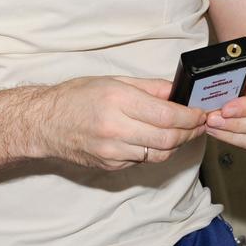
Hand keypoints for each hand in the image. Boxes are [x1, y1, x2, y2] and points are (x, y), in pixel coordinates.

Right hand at [37, 75, 206, 170]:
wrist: (44, 123)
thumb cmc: (76, 97)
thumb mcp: (113, 80)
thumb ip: (149, 88)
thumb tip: (178, 92)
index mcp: (117, 101)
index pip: (167, 115)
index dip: (191, 117)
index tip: (201, 112)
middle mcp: (115, 128)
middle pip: (168, 138)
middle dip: (190, 132)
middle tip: (199, 123)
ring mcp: (112, 151)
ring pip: (159, 154)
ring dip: (176, 144)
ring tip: (182, 132)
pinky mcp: (110, 165)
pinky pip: (143, 160)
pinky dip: (155, 151)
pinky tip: (155, 139)